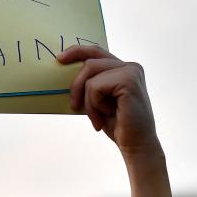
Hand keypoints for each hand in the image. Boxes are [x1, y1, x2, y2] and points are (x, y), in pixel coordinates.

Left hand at [57, 45, 160, 160]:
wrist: (136, 145)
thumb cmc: (118, 125)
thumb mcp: (99, 100)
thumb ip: (90, 84)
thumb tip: (65, 73)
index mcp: (124, 69)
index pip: (97, 52)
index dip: (77, 51)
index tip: (60, 58)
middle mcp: (130, 66)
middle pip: (90, 62)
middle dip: (77, 85)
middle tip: (74, 106)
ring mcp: (131, 71)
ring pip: (90, 76)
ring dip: (88, 101)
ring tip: (97, 117)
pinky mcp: (128, 80)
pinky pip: (95, 86)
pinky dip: (94, 105)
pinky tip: (105, 117)